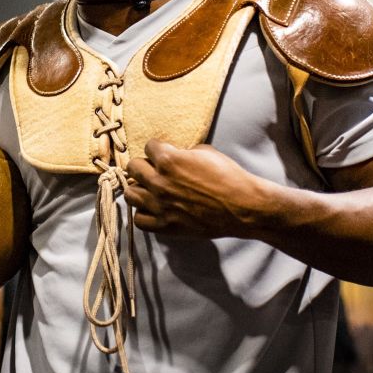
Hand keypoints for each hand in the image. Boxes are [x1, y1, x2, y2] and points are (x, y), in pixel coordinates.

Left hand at [124, 139, 268, 239]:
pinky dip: (144, 214)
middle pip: (133, 168)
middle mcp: (159, 182)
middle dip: (143, 166)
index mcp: (169, 160)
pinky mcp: (165, 226)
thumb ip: (183, 152)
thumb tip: (174, 154)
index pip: (148, 147)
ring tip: (149, 190)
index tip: (163, 154)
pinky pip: (139, 220)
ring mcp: (160, 206)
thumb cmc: (228, 177)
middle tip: (153, 170)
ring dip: (139, 189)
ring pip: (130, 194)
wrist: (242, 207)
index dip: (157, 149)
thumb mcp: (206, 152)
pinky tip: (154, 210)